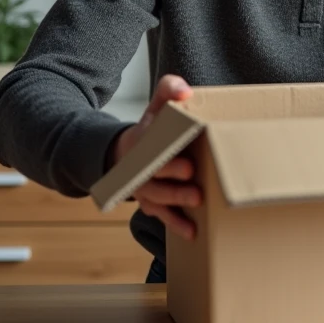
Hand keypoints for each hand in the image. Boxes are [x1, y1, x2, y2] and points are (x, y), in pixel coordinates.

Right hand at [110, 74, 200, 240]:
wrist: (126, 155)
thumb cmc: (153, 130)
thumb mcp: (157, 107)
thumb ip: (169, 91)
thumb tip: (185, 91)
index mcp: (145, 142)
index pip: (153, 148)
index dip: (167, 154)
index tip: (185, 159)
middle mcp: (142, 168)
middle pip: (155, 175)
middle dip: (172, 177)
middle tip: (192, 175)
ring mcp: (145, 188)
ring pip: (158, 198)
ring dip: (176, 202)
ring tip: (197, 201)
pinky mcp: (152, 204)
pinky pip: (161, 216)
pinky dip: (175, 224)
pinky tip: (192, 231)